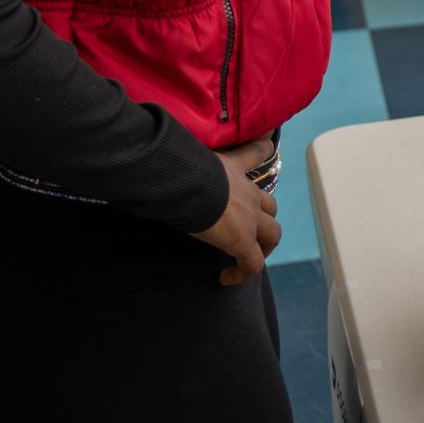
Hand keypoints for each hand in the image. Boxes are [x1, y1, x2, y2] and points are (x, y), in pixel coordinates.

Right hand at [190, 137, 281, 286]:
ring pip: (272, 235)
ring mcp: (250, 217)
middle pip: (270, 207)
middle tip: (248, 233)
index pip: (255, 153)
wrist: (184, 179)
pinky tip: (226, 278)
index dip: (261, 151)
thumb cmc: (175, 166)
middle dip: (263, 221)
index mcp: (233, 168)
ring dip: (262, 248)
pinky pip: (252, 263)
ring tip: (245, 259)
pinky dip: (243, 273)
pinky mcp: (243, 240)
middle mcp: (248, 192)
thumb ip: (178, 158)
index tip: (266, 145)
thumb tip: (151, 157)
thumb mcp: (182, 156)